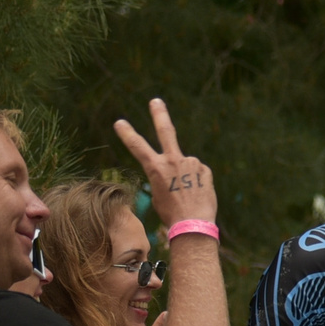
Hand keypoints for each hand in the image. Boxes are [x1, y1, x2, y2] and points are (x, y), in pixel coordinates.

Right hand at [112, 98, 217, 231]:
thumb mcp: (158, 194)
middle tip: (156, 101)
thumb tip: (175, 170)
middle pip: (165, 132)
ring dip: (186, 177)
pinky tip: (197, 194)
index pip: (137, 146)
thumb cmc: (171, 214)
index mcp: (155, 168)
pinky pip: (198, 173)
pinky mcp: (204, 169)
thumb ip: (164, 176)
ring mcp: (190, 163)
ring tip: (187, 195)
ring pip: (186, 165)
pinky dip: (197, 181)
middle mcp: (173, 161)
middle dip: (159, 114)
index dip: (127, 133)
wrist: (192, 224)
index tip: (120, 122)